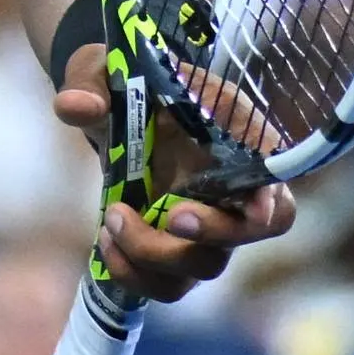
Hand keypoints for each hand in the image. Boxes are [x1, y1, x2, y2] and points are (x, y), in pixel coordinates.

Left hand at [54, 40, 297, 301]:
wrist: (112, 105)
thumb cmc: (123, 83)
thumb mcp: (101, 70)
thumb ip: (88, 82)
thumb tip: (78, 107)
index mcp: (235, 138)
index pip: (275, 181)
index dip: (267, 204)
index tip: (249, 209)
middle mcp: (232, 188)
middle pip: (248, 234)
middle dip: (209, 235)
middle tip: (168, 216)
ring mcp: (206, 225)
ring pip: (202, 267)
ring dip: (154, 257)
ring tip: (112, 222)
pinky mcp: (175, 249)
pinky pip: (168, 284)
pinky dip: (134, 275)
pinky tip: (105, 246)